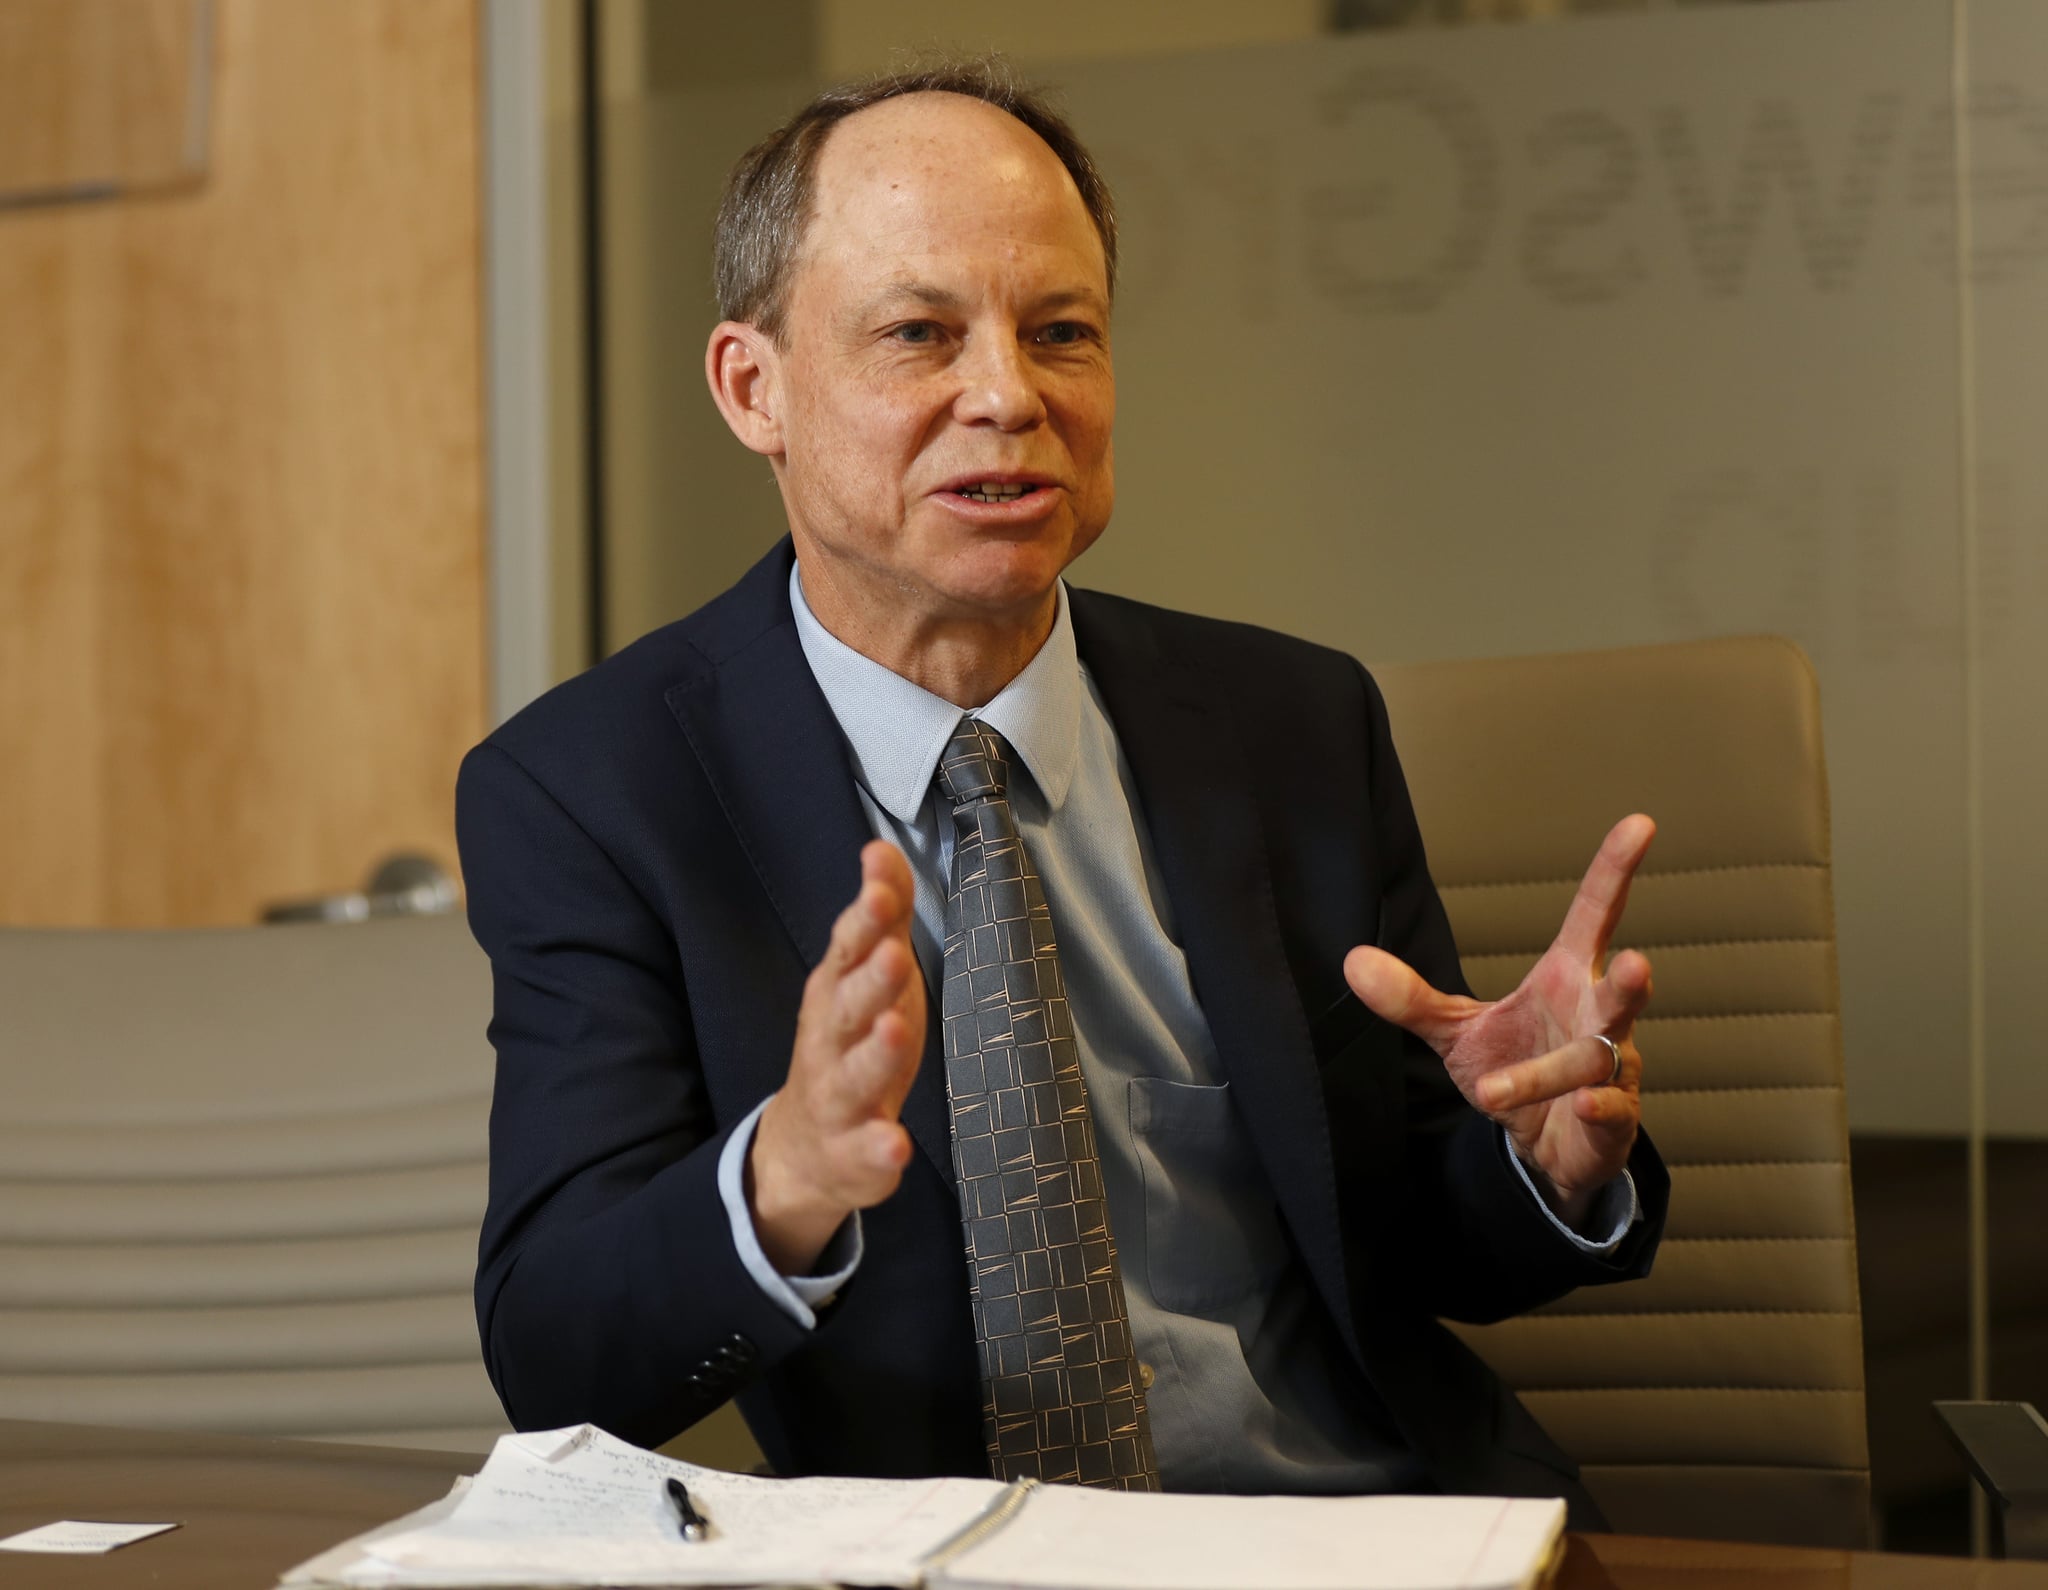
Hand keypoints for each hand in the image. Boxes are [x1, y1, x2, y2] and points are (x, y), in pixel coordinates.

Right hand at [749, 840, 926, 1273]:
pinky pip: (865, 1153)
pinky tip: (895, 1145)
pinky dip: (877, 1149)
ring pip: (853, 1076)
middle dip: (870, 980)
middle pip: (848, 1007)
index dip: (865, 920)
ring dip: (873, 1055)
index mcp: (836, 992)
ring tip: (895, 1031)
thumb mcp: (867, 973)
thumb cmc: (851, 1041)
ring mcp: (839, 1098)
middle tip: (895, 956)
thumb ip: (881, 914)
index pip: (849, 949)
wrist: (805, 1147)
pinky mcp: (854, 1153)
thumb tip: (881, 846)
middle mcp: (830, 1041)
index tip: (881, 890)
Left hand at [1343, 815, 1655, 1224]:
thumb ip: (1410, 997)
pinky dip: (1597, 1109)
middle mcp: (1596, 1016)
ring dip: (1550, 1072)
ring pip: (1593, 1061)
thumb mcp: (1455, 1030)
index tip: (1640, 823)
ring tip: (1494, 1088)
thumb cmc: (1514, 1065)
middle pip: (1621, 991)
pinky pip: (1610, 1110)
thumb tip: (1353, 960)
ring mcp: (1611, 1070)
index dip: (1614, 871)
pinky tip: (1581, 1106)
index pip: (1595, 916)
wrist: (1545, 1143)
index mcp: (1566, 979)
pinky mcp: (1613, 1119)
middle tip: (1636, 963)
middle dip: (1631, 982)